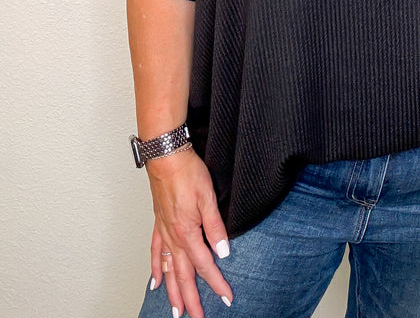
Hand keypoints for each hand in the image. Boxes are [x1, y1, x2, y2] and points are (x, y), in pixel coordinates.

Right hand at [147, 147, 232, 317]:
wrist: (166, 156)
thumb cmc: (188, 172)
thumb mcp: (208, 198)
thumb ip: (216, 226)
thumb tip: (223, 251)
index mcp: (187, 232)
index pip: (205, 265)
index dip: (216, 283)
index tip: (226, 297)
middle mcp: (173, 237)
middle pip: (183, 275)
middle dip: (191, 299)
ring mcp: (163, 231)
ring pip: (168, 270)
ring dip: (172, 292)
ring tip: (176, 311)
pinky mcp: (158, 223)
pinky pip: (155, 253)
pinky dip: (156, 269)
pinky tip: (155, 282)